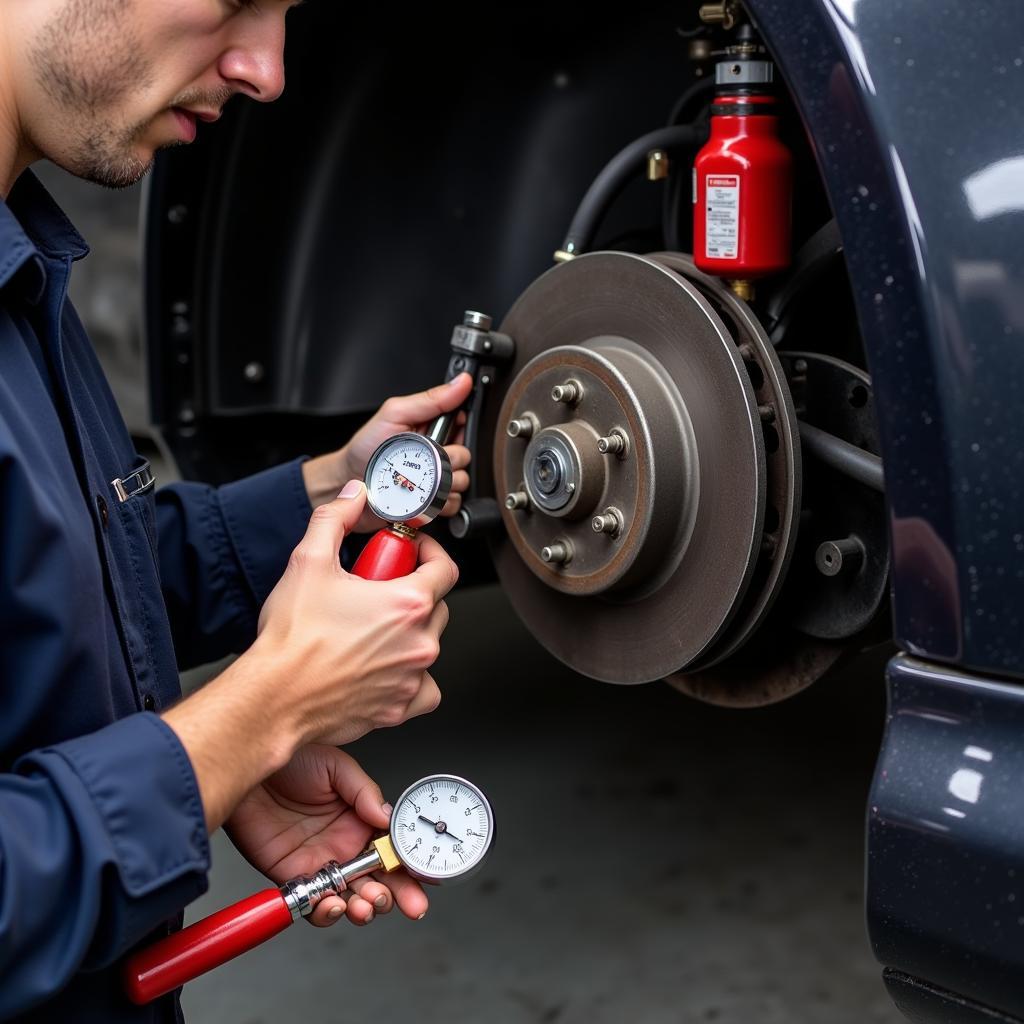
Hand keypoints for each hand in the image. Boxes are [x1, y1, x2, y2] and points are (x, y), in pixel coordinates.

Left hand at [227, 745, 428, 927]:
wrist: (249, 770)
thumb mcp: (336, 767)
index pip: (393, 849)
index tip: (427, 876)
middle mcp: (344, 845)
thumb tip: (387, 817)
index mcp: (360, 820)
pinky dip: (327, 912)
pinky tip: (336, 905)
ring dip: (366, 907)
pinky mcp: (293, 876)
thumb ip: (364, 793)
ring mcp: (320, 863)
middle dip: (398, 896)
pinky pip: (314, 903)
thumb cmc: (291, 761)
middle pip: (379, 880)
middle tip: (410, 904)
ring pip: (351, 897)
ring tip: (369, 903)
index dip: (411, 865)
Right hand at [252, 481, 456, 746]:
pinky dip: (411, 679)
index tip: (415, 552)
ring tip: (372, 630)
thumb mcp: (308, 562)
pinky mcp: (399, 708)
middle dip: (414, 593)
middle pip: (437, 607)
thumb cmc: (291, 640)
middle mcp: (419, 643)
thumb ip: (335, 519)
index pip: (446, 569)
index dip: (432, 554)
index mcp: (408, 604)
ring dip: (409, 635)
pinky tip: (385, 668)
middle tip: (380, 591)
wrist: (273, 698)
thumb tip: (354, 497)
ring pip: (428, 646)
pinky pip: (424, 688)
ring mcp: (412, 677)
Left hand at [302, 373, 473, 531]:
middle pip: (466, 455)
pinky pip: (454, 504)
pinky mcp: (434, 502)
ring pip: (463, 481)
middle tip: (422, 457)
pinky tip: (422, 496)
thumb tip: (461, 383)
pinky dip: (442, 503)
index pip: (465, 424)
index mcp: (433, 428)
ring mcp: (437, 478)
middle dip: (447, 458)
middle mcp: (438, 453)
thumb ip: (430, 400)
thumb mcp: (395, 414)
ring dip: (444, 482)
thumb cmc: (365, 449)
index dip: (458, 429)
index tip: (441, 433)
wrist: (348, 483)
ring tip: (419, 479)